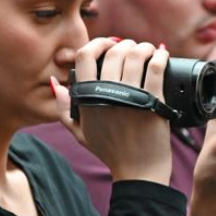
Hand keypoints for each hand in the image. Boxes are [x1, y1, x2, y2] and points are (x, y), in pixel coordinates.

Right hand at [53, 37, 171, 184]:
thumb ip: (63, 108)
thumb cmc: (110, 151)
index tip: (108, 44)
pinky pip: (156, 67)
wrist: (138, 172)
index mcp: (88, 98)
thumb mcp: (80, 132)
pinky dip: (160, 55)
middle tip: (132, 49)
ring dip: (143, 47)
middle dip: (124, 44)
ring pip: (136, 54)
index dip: (97, 43)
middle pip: (114, 52)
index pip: (85, 56)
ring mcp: (131, 97)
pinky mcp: (154, 101)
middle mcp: (107, 95)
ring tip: (148, 51)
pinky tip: (161, 55)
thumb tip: (55, 83)